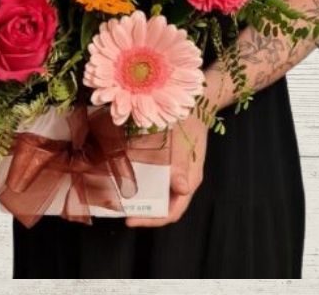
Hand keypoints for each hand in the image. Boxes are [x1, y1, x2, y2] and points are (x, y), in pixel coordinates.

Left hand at [125, 112, 208, 227]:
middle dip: (143, 209)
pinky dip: (141, 176)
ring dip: (141, 194)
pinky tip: (126, 171)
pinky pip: (154, 174)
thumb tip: (182, 188)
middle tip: (120, 208)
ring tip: (120, 193)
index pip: (173, 211)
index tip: (130, 219)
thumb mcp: (185, 141)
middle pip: (163, 203)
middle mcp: (183, 178)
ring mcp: (176, 168)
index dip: (152, 219)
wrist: (198, 100)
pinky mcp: (169, 158)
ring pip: (158, 190)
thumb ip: (182, 164)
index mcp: (190, 179)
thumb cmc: (191, 121)